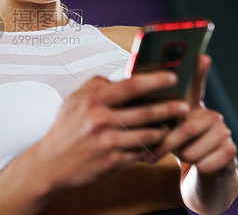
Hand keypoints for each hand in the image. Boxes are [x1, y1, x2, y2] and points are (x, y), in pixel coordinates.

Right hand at [30, 72, 190, 189]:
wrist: (52, 162)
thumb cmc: (67, 127)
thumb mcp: (76, 99)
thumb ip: (99, 85)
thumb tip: (125, 74)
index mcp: (93, 100)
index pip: (131, 85)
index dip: (155, 80)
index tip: (172, 77)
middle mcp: (101, 120)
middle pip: (146, 112)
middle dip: (170, 108)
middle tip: (185, 105)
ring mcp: (108, 142)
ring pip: (148, 135)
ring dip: (165, 130)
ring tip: (173, 125)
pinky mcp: (113, 161)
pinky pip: (141, 153)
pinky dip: (153, 147)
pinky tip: (159, 143)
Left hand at [152, 55, 237, 174]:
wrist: (205, 168)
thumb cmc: (180, 144)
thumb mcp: (168, 129)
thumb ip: (157, 117)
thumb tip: (137, 107)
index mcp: (192, 106)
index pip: (196, 85)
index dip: (198, 71)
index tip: (201, 55)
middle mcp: (210, 113)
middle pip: (185, 129)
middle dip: (166, 145)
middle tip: (151, 154)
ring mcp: (224, 130)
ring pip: (192, 150)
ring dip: (183, 158)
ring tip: (184, 154)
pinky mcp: (231, 150)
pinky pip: (205, 163)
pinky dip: (197, 168)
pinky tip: (200, 164)